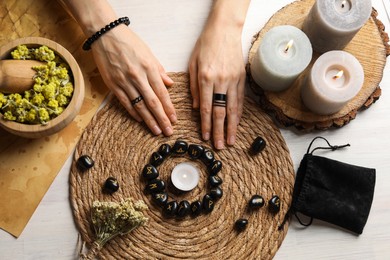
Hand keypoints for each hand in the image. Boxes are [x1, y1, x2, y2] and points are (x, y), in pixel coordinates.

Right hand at [91, 25, 176, 135]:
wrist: (105, 33)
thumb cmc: (129, 41)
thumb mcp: (148, 53)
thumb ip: (159, 70)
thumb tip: (170, 84)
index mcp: (149, 68)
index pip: (162, 93)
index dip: (169, 108)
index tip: (174, 119)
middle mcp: (138, 76)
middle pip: (153, 102)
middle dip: (162, 119)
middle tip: (168, 131)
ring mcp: (124, 82)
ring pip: (139, 105)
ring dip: (149, 120)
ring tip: (156, 131)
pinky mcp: (112, 84)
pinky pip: (125, 102)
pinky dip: (133, 112)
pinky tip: (140, 120)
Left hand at [189, 16, 245, 148]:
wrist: (224, 30)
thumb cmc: (205, 46)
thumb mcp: (193, 64)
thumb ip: (193, 87)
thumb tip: (195, 108)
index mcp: (206, 78)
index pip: (205, 107)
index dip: (206, 124)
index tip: (206, 137)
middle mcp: (221, 81)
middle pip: (220, 112)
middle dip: (220, 131)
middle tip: (220, 146)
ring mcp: (234, 80)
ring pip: (233, 108)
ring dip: (232, 127)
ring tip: (232, 140)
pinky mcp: (242, 78)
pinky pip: (241, 99)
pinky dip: (239, 113)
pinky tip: (238, 124)